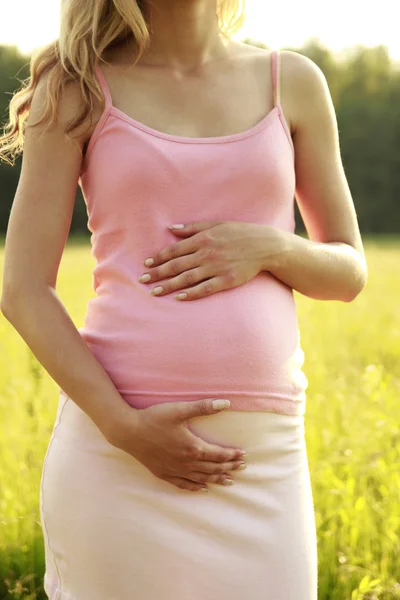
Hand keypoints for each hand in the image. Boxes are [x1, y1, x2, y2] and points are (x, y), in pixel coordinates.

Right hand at [108, 398, 247, 492]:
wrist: (128, 431)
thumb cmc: (154, 418)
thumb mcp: (180, 410)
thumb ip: (204, 407)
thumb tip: (226, 403)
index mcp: (193, 447)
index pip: (219, 455)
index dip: (232, 455)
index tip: (243, 455)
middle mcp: (186, 462)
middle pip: (213, 468)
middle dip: (229, 467)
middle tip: (242, 468)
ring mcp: (174, 470)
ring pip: (201, 478)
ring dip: (216, 479)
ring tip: (229, 481)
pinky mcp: (163, 473)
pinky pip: (183, 484)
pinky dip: (195, 487)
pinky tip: (202, 488)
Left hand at [138, 220, 280, 299]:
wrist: (265, 245)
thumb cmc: (239, 233)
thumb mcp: (216, 224)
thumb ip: (192, 228)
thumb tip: (170, 229)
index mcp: (203, 239)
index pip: (175, 250)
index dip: (159, 258)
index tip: (146, 264)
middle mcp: (207, 254)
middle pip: (177, 265)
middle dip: (158, 273)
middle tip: (142, 280)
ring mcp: (217, 268)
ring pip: (187, 278)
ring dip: (169, 286)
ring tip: (154, 292)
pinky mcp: (227, 280)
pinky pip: (205, 289)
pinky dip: (191, 293)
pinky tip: (179, 298)